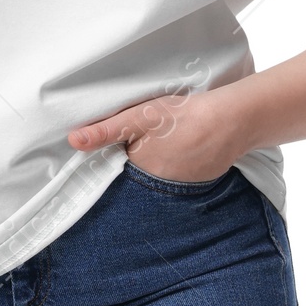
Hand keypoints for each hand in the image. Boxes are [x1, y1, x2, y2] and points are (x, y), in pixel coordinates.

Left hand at [66, 87, 240, 182]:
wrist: (232, 120)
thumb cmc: (183, 116)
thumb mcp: (138, 117)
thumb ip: (106, 131)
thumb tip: (74, 141)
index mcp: (139, 172)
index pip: (117, 171)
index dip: (117, 158)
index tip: (121, 146)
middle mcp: (159, 188)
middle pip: (139, 175)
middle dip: (139, 161)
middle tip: (152, 138)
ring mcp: (182, 188)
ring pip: (161, 177)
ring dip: (161, 164)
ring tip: (169, 142)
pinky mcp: (200, 184)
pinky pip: (181, 178)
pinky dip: (180, 166)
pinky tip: (185, 148)